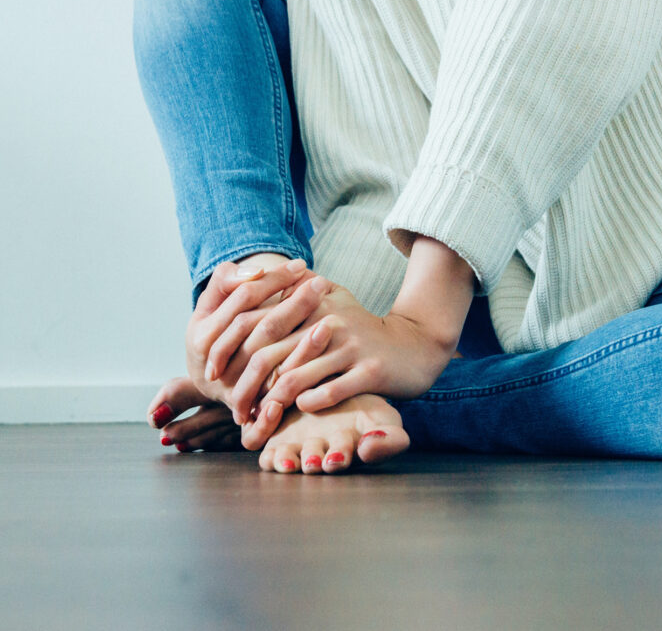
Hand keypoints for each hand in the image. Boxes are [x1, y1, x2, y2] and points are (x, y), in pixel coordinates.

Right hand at [184, 257, 312, 406]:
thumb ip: (226, 282)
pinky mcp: (251, 407)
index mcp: (202, 335)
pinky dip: (300, 369)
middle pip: (261, 329)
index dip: (273, 281)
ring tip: (330, 316)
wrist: (212, 381)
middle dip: (293, 304)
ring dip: (302, 339)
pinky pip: (278, 392)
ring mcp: (234, 387)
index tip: (301, 265)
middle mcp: (215, 363)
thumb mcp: (211, 305)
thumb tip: (256, 271)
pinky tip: (322, 347)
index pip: (243, 299)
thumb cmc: (217, 331)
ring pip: (271, 361)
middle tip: (320, 284)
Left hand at [234, 278, 456, 449]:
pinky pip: (329, 391)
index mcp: (314, 304)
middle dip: (244, 385)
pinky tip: (297, 410)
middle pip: (269, 353)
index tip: (215, 373)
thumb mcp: (335, 298)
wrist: (415, 346)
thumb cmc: (365, 328)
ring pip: (295, 376)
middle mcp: (329, 322)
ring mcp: (350, 347)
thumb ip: (299, 285)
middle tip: (233, 409)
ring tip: (258, 418)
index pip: (258, 323)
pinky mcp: (371, 371)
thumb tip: (259, 273)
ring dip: (270, 403)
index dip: (230, 349)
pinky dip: (307, 403)